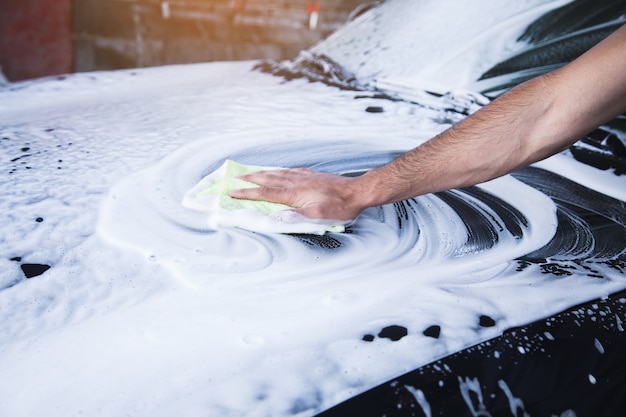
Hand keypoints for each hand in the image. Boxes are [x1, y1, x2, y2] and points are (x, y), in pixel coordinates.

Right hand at [229, 168, 366, 220]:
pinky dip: (279, 170)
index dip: (247, 193)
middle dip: (250, 179)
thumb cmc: (340, 207)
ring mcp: (304, 177)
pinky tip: (279, 171)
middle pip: (268, 179)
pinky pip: (290, 171)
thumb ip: (296, 217)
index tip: (232, 192)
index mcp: (295, 193)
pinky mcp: (312, 175)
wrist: (357, 191)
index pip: (265, 193)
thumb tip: (274, 218)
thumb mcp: (319, 217)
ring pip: (278, 173)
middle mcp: (296, 182)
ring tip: (251, 172)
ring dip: (262, 173)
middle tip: (235, 178)